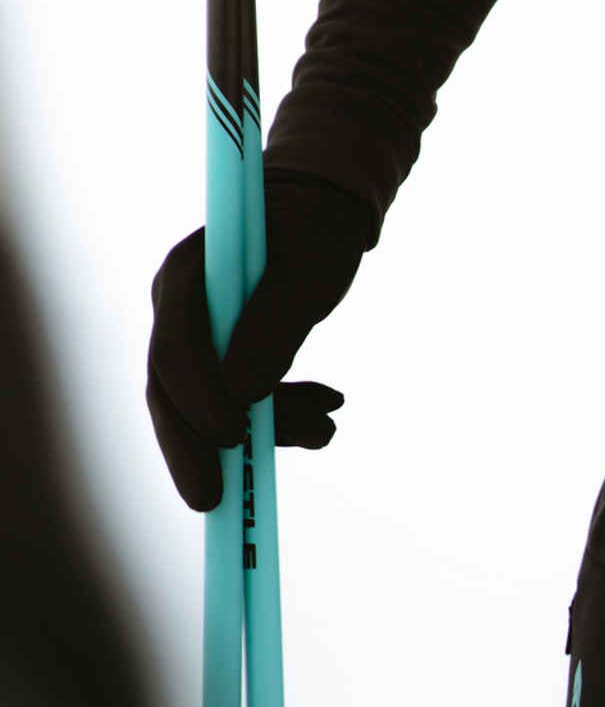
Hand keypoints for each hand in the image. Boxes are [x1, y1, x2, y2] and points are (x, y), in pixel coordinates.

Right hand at [146, 172, 375, 510]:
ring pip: (209, 402)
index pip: (176, 352)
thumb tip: (241, 397)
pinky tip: (323, 417)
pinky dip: (278, 412)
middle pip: (174, 391)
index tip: (234, 439)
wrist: (328, 208)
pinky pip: (237, 396)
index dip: (198, 403)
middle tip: (223, 498)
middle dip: (202, 447)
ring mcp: (197, 329)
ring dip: (264, 427)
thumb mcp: (310, 269)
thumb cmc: (316, 227)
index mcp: (187, 274)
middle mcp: (179, 305)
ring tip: (326, 431)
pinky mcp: (221, 349)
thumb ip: (276, 327)